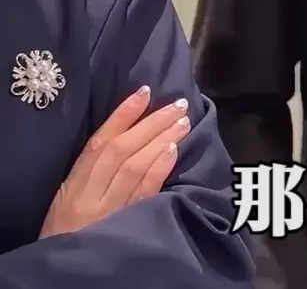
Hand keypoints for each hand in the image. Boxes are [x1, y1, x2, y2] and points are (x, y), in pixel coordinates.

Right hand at [39, 85, 190, 237]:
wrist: (70, 270)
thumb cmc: (68, 230)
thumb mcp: (68, 198)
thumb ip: (92, 170)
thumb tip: (129, 132)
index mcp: (72, 185)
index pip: (99, 143)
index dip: (122, 115)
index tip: (144, 92)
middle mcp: (89, 195)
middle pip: (121, 150)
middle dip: (151, 123)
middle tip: (177, 104)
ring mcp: (108, 210)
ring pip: (135, 167)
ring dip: (161, 140)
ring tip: (183, 121)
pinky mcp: (126, 225)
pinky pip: (144, 192)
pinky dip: (159, 169)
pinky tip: (173, 150)